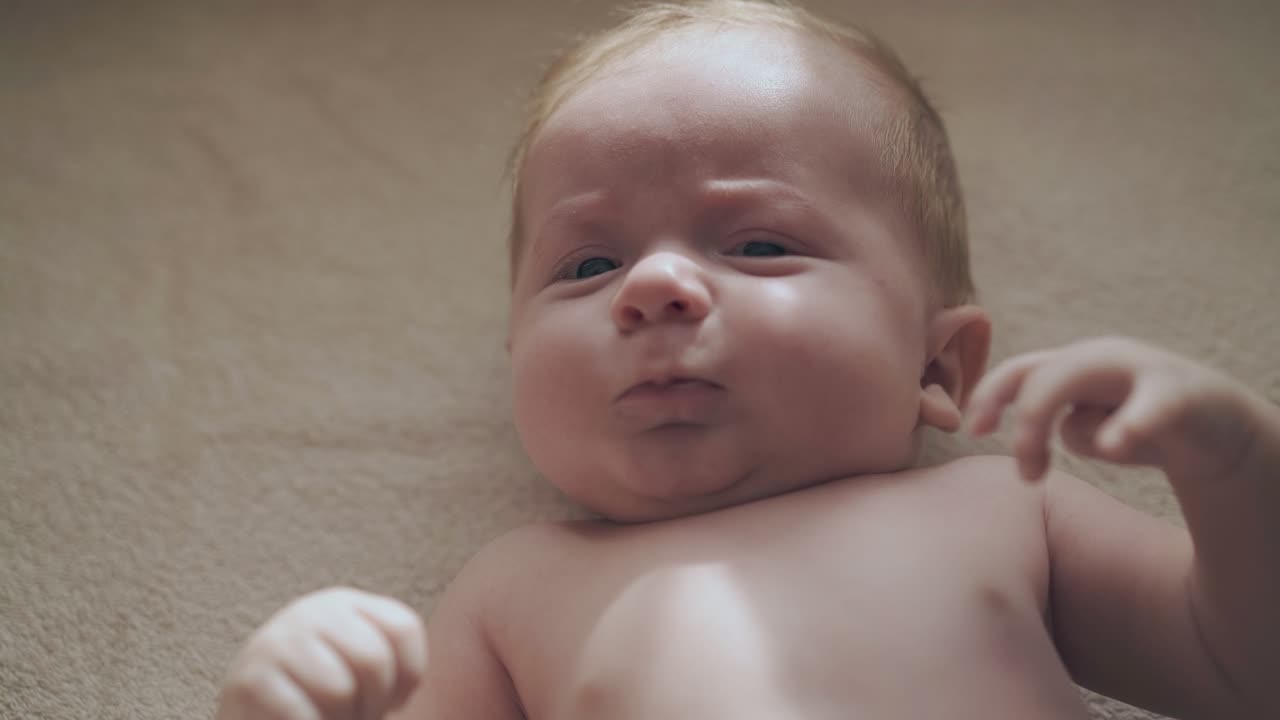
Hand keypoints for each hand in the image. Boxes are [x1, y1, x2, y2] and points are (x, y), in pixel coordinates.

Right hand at [216, 587, 426, 719]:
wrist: (261, 718)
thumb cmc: (323, 699)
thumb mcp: (360, 664)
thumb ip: (390, 652)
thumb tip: (418, 670)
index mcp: (345, 604)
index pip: (404, 628)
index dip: (408, 676)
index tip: (389, 698)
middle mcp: (309, 612)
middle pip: (374, 659)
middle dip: (372, 703)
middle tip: (355, 715)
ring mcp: (275, 642)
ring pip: (339, 690)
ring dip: (340, 719)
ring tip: (325, 716)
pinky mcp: (248, 682)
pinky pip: (304, 715)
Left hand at [966, 336, 1259, 481]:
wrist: (1217, 430)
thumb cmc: (1136, 425)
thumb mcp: (1085, 426)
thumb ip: (1049, 426)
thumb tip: (1028, 445)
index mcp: (1073, 365)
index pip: (1018, 371)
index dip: (989, 397)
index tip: (972, 432)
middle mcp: (1101, 358)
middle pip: (1041, 378)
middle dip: (1024, 427)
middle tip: (1028, 476)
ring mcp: (1140, 371)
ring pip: (1075, 378)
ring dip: (1046, 417)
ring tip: (1037, 468)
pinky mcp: (1180, 396)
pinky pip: (1151, 406)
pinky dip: (1130, 423)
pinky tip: (1114, 445)